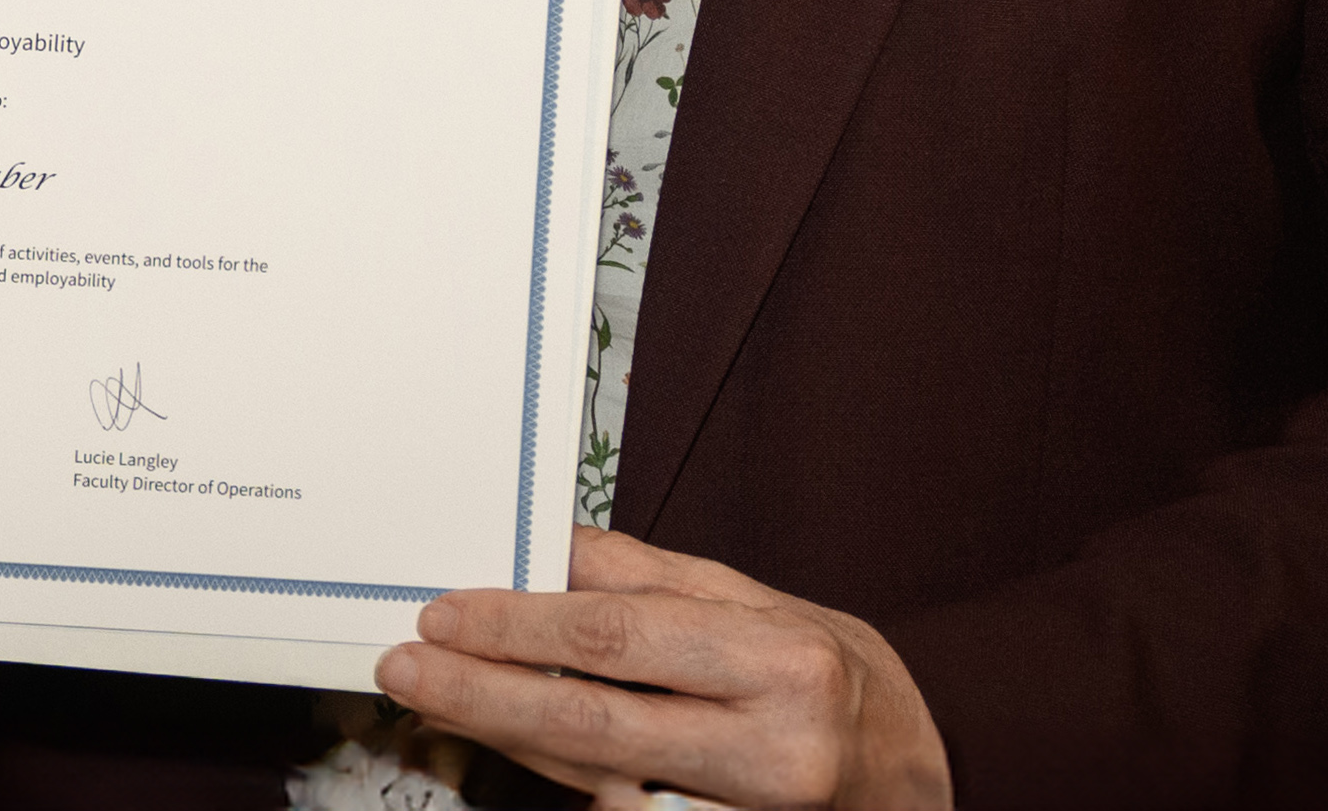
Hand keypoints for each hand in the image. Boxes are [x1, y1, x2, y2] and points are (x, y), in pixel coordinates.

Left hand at [372, 526, 948, 810]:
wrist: (920, 771)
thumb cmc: (830, 674)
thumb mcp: (752, 600)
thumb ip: (646, 576)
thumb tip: (545, 547)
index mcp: (779, 663)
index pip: (619, 639)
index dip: (521, 625)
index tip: (446, 613)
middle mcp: (770, 752)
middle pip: (595, 723)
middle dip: (486, 693)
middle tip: (408, 668)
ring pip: (598, 781)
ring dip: (510, 738)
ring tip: (441, 699)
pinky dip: (564, 779)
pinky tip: (515, 744)